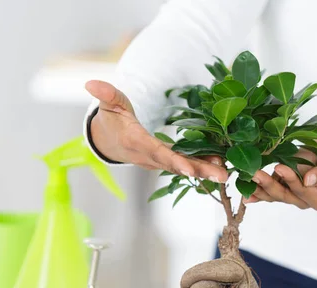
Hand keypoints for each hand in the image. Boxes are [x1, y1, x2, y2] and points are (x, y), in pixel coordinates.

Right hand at [85, 80, 227, 182]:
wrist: (109, 141)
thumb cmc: (112, 120)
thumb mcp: (109, 104)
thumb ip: (106, 94)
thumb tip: (91, 83)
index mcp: (135, 142)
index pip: (155, 152)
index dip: (172, 161)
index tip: (189, 169)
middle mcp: (148, 156)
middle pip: (175, 165)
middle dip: (198, 171)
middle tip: (222, 175)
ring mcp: (158, 161)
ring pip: (182, 168)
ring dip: (204, 171)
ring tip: (225, 174)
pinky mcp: (166, 161)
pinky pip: (185, 165)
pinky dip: (201, 166)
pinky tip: (220, 165)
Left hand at [245, 135, 316, 210]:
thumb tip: (307, 181)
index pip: (304, 192)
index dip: (292, 181)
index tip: (281, 167)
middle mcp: (306, 199)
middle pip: (284, 195)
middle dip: (269, 186)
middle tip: (255, 174)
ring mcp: (294, 191)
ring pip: (274, 193)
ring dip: (259, 187)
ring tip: (244, 180)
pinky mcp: (286, 182)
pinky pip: (270, 186)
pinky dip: (257, 186)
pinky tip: (243, 187)